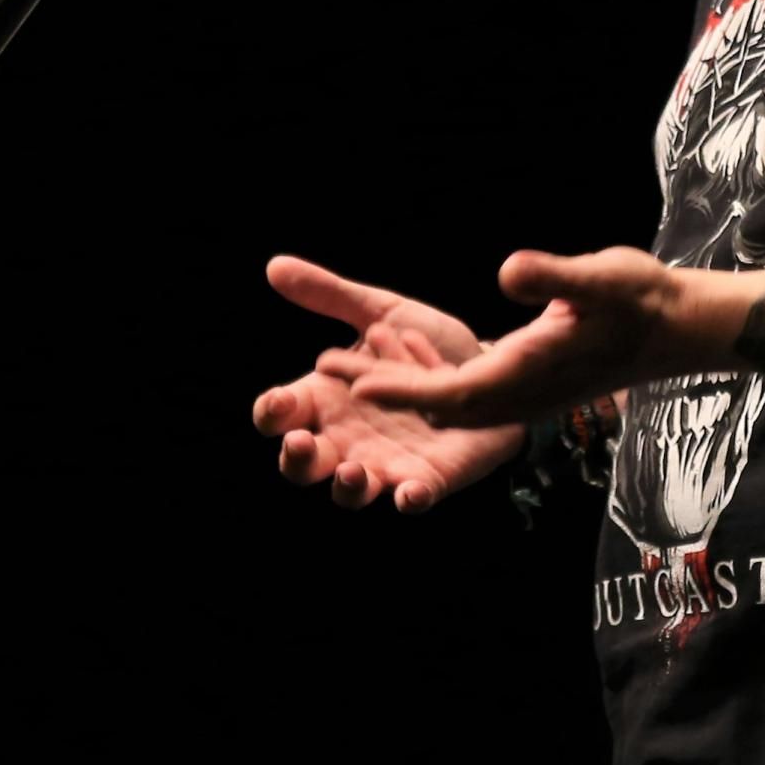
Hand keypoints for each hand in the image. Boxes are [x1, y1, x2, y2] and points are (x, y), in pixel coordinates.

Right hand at [248, 254, 522, 513]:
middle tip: (301, 443)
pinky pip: (412, 498)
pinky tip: (410, 492)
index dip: (272, 413)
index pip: (281, 414)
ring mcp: (385, 463)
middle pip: (303, 464)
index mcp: (326, 401)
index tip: (279, 401)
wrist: (492, 365)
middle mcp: (347, 439)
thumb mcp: (379, 313)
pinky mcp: (428, 477)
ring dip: (347, 487)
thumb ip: (331, 295)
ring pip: (350, 491)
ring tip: (352, 472)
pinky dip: (408, 499)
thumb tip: (275, 266)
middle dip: (297, 460)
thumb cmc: (424, 347)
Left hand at [351, 248, 741, 427]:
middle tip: (327, 371)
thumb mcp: (602, 276)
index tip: (352, 382)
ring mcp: (527, 395)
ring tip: (353, 362)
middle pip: (438, 409)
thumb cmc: (643, 299)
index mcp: (529, 373)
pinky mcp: (532, 386)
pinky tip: (408, 354)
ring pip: (451, 406)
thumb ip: (554, 276)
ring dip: (403, 389)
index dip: (400, 391)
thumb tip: (508, 271)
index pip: (453, 393)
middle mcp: (522, 394)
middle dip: (385, 397)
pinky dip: (431, 383)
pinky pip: (470, 397)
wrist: (681, 328)